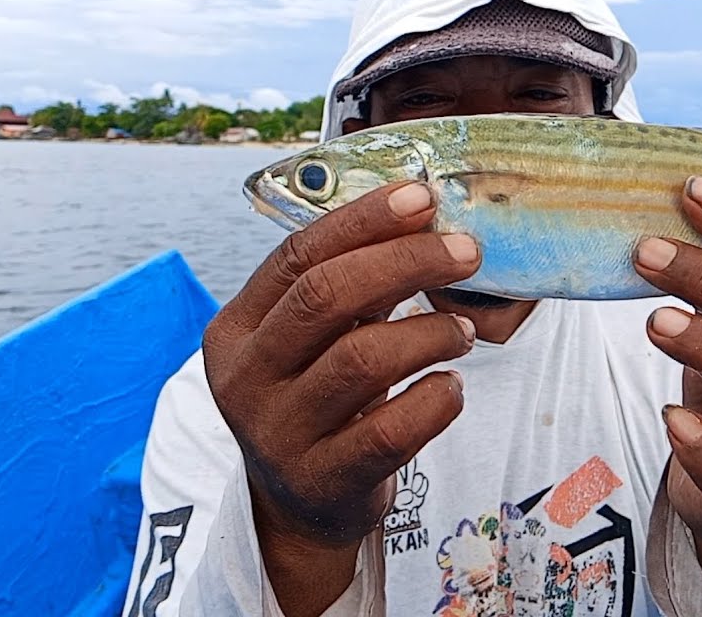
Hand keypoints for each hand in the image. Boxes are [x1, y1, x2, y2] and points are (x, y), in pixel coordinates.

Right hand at [201, 181, 479, 615]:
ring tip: (462, 332)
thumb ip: (347, 283)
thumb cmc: (319, 397)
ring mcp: (277, 433)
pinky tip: (452, 387)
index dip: (362, 219)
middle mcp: (244, 379)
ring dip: (428, 332)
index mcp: (235, 328)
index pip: (296, 255)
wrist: (302, 504)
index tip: (422, 197)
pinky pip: (389, 431)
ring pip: (362, 359)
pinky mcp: (322, 479)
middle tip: (466, 253)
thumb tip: (423, 214)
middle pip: (325, 296)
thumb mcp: (312, 340)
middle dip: (406, 262)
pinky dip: (435, 400)